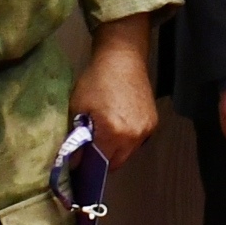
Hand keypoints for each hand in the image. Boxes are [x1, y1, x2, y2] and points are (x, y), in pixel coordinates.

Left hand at [73, 17, 158, 163]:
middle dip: (101, 160)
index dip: (86, 165)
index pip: (97, 164)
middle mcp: (132, 136)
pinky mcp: (153, 124)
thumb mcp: (78, 107)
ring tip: (105, 134)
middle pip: (115, 163)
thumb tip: (72, 161)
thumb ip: (74, 137)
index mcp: (112, 133)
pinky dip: (126, 139)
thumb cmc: (96, 81)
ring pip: (127, 153)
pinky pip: (137, 142)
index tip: (77, 162)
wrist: (122, 60)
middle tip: (90, 148)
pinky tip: (118, 124)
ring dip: (115, 150)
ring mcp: (145, 130)